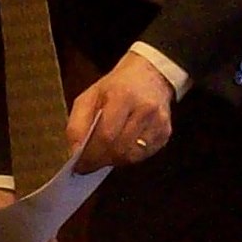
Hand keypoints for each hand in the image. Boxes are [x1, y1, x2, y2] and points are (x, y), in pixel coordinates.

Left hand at [68, 51, 173, 169]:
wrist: (150, 75)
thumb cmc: (115, 87)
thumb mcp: (89, 96)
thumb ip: (77, 123)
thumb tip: (75, 152)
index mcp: (122, 95)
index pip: (106, 135)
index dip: (92, 154)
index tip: (80, 165)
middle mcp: (145, 109)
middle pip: (119, 148)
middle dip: (101, 160)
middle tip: (89, 165)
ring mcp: (159, 122)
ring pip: (131, 156)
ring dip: (114, 160)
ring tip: (104, 154)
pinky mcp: (166, 132)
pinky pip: (143, 156)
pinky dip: (128, 157)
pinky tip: (121, 147)